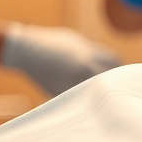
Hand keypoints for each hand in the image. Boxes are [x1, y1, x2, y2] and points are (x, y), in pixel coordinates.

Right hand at [0, 22, 120, 96]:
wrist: (25, 52)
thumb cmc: (53, 44)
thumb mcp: (77, 42)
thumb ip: (94, 53)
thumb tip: (109, 64)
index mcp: (89, 56)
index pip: (116, 63)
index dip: (117, 65)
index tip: (115, 67)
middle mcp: (83, 71)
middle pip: (111, 80)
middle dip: (112, 80)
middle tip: (112, 82)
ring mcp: (72, 85)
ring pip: (96, 93)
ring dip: (98, 92)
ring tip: (97, 90)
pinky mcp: (61, 95)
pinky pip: (79, 100)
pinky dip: (83, 98)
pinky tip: (82, 96)